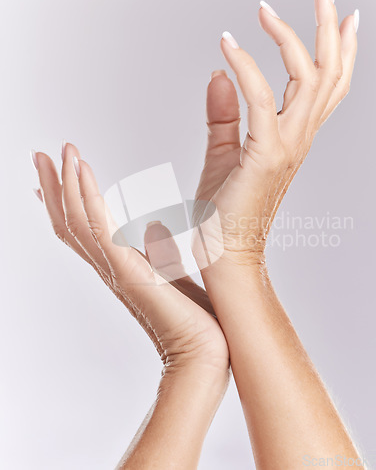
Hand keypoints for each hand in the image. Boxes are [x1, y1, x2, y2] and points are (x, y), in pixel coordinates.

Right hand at [32, 142, 228, 374]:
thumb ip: (157, 251)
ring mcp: (116, 268)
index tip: (56, 173)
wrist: (206, 352)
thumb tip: (151, 226)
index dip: (66, 199)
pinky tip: (81, 172)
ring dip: (66, 184)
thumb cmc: (195, 319)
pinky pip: (99, 228)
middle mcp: (111, 266)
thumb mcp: (173, 274)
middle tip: (40, 154)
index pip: (84, 227)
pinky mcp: (129, 271)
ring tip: (59, 152)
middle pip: (70, 221)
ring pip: (78, 220)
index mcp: (122, 265)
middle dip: (54, 186)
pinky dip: (88, 198)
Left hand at [194, 0, 357, 264]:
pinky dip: (247, 68)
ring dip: (293, 37)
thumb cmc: (225, 212)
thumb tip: (220, 71)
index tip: (342, 17)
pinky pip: (261, 101)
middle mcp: (298, 139)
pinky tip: (230, 44)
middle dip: (329, 28)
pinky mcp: (263, 156)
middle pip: (327, 74)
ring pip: (307, 81)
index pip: (326, 87)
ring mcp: (285, 147)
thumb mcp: (225, 153)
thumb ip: (225, 112)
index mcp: (294, 138)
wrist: (225, 253)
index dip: (339, 50)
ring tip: (267, 8)